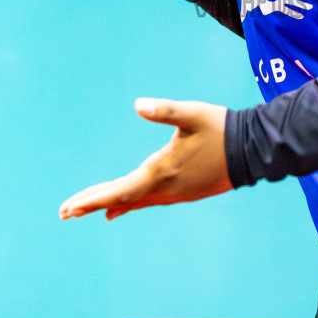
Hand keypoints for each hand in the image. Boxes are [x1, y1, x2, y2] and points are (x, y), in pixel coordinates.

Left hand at [59, 99, 232, 220]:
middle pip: (122, 200)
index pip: (120, 191)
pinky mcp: (184, 192)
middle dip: (93, 204)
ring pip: (135, 201)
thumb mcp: (192, 114)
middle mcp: (166, 188)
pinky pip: (150, 200)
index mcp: (162, 171)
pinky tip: (122, 207)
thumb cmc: (221, 129)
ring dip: (110, 204)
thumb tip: (138, 104)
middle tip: (65, 213)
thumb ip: (165, 110)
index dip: (93, 199)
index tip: (70, 208)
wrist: (253, 150)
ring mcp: (176, 193)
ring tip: (86, 209)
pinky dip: (131, 204)